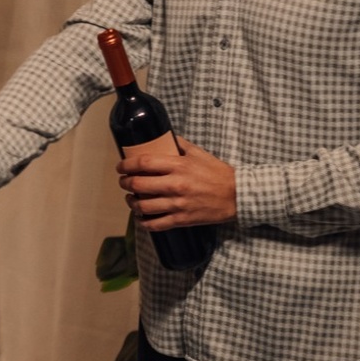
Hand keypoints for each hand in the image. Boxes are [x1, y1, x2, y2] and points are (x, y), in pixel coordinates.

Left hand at [118, 138, 234, 228]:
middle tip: (124, 182)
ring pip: (143, 206)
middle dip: (125, 183)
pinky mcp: (182, 220)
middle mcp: (175, 185)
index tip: (121, 166)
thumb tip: (163, 136)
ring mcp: (178, 204)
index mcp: (179, 166)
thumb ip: (180, 144)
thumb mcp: (199, 153)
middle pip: (138, 185)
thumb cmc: (218, 173)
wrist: (238, 195)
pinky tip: (140, 217)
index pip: (143, 163)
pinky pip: (155, 224)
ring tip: (130, 198)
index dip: (126, 165)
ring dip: (131, 202)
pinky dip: (143, 222)